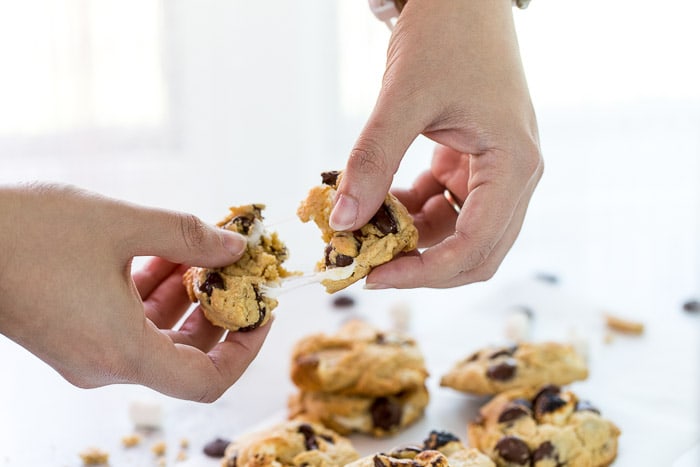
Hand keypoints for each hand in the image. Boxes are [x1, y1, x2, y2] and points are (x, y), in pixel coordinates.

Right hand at [0, 183, 270, 401]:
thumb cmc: (29, 232)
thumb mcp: (123, 225)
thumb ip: (189, 237)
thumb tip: (236, 246)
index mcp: (122, 352)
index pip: (207, 380)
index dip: (246, 348)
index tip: (263, 310)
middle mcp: (105, 364)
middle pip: (186, 354)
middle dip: (219, 310)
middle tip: (238, 268)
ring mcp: (86, 352)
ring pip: (158, 334)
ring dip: (185, 294)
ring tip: (197, 248)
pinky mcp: (72, 334)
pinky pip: (129, 323)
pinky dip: (153, 292)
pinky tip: (162, 252)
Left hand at [330, 0, 542, 287]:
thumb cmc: (447, 33)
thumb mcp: (404, 97)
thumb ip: (373, 160)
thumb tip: (342, 222)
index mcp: (514, 165)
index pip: (475, 247)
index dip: (423, 273)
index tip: (372, 277)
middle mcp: (514, 177)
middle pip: (474, 252)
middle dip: (420, 266)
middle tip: (366, 267)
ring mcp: (494, 172)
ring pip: (455, 233)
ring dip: (411, 240)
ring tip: (363, 233)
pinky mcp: (472, 163)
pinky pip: (442, 206)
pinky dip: (410, 213)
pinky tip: (376, 204)